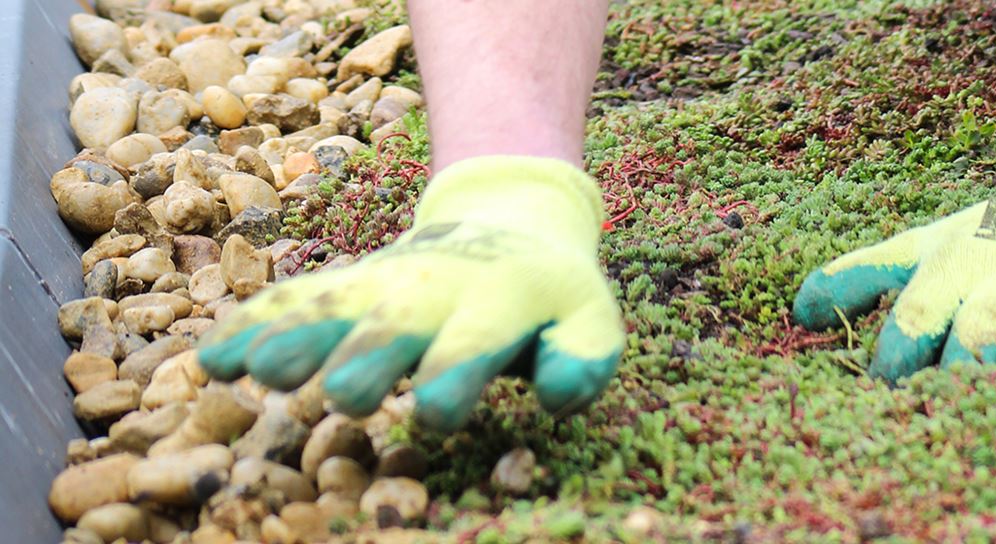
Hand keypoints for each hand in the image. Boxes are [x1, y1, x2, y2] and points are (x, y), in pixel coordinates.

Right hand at [198, 157, 624, 431]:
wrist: (509, 220)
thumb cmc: (550, 295)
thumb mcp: (589, 318)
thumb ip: (584, 355)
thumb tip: (559, 394)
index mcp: (500, 299)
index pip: (476, 340)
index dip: (456, 372)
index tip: (433, 411)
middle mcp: (434, 288)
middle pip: (395, 324)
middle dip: (371, 356)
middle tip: (345, 392)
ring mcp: (381, 282)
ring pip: (333, 307)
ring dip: (295, 337)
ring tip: (254, 370)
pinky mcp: (343, 286)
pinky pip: (294, 300)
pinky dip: (254, 324)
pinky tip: (213, 359)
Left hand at [793, 116, 995, 381]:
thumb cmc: (991, 237)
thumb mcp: (923, 247)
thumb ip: (860, 276)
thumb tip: (802, 313)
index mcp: (954, 273)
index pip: (915, 319)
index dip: (896, 360)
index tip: (883, 397)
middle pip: (977, 340)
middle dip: (958, 377)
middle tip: (942, 419)